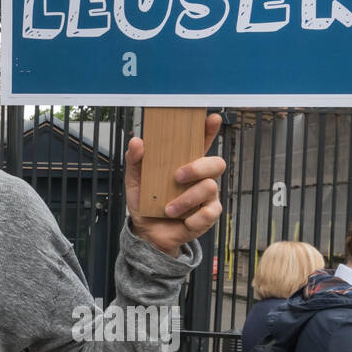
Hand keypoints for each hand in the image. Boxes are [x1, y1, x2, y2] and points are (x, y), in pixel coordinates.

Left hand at [126, 113, 224, 256]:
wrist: (147, 233)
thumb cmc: (145, 202)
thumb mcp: (135, 180)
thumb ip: (135, 161)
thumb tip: (137, 142)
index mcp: (185, 164)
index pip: (201, 143)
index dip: (209, 130)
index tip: (211, 118)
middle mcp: (200, 178)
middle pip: (216, 163)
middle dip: (198, 167)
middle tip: (177, 176)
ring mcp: (206, 197)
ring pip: (210, 188)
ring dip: (186, 199)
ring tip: (168, 209)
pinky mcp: (208, 216)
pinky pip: (210, 212)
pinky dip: (193, 217)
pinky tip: (181, 220)